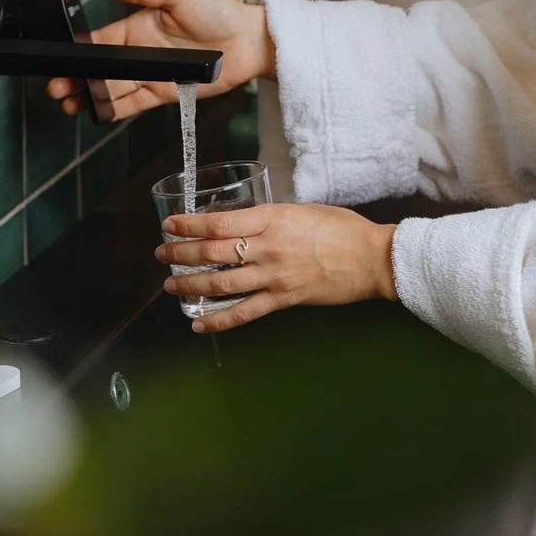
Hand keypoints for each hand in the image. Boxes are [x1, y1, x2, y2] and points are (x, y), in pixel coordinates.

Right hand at [47, 0, 275, 119]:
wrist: (248, 42)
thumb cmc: (218, 12)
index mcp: (137, 28)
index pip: (100, 43)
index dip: (80, 53)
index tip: (62, 61)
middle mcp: (140, 54)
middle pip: (101, 71)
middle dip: (78, 80)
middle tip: (58, 89)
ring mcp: (150, 75)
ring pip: (113, 90)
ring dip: (91, 98)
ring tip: (70, 105)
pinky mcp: (164, 93)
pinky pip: (134, 104)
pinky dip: (115, 110)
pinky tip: (96, 113)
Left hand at [156, 204, 397, 333]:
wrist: (372, 259)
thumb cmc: (342, 229)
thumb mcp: (301, 211)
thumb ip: (270, 218)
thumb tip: (244, 223)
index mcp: (271, 219)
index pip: (218, 222)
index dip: (188, 225)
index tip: (169, 225)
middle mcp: (267, 247)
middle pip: (212, 252)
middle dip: (181, 254)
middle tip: (162, 255)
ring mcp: (273, 275)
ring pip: (220, 282)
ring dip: (190, 285)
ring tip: (171, 285)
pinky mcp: (283, 299)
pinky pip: (243, 312)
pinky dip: (218, 320)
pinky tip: (198, 324)